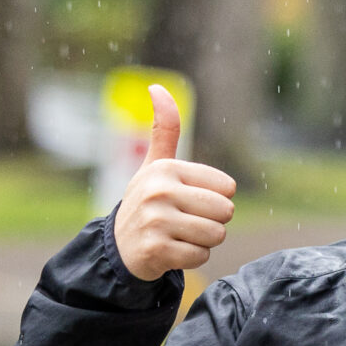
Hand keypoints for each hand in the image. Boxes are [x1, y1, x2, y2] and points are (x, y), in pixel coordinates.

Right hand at [112, 86, 237, 282]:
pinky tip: (171, 251)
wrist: (117, 248)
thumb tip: (157, 87)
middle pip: (225, 212)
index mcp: (166, 168)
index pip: (227, 187)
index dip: (215, 198)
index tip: (188, 201)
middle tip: (184, 222)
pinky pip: (201, 256)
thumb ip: (164, 129)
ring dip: (203, 241)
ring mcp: (156, 221)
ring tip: (178, 236)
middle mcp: (159, 191)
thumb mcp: (154, 165)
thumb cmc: (146, 202)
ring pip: (215, 235)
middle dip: (212, 221)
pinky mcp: (156, 250)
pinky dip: (191, 258)